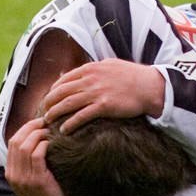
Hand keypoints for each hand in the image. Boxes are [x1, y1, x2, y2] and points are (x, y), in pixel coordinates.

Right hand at [5, 118, 73, 195]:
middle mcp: (13, 174)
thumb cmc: (47, 191)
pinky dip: (44, 144)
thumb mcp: (32, 176)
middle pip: (17, 141)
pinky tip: (52, 142)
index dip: (25, 128)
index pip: (12, 142)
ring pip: (25, 146)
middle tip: (46, 121)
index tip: (40, 121)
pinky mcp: (37, 180)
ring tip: (50, 130)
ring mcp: (23, 178)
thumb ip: (30, 160)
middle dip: (32, 127)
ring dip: (39, 134)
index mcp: (10, 172)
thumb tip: (37, 135)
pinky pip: (37, 155)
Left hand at [41, 59, 165, 132]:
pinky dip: (69, 123)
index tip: (50, 98)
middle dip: (49, 102)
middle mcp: (92, 79)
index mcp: (93, 68)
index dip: (53, 90)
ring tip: (48, 121)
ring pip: (67, 104)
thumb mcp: (112, 65)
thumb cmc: (134, 76)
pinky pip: (80, 116)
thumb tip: (83, 73)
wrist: (151, 86)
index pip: (65, 79)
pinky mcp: (104, 106)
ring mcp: (97, 92)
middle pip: (61, 91)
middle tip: (44, 112)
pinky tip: (64, 130)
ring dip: (54, 113)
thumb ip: (96, 69)